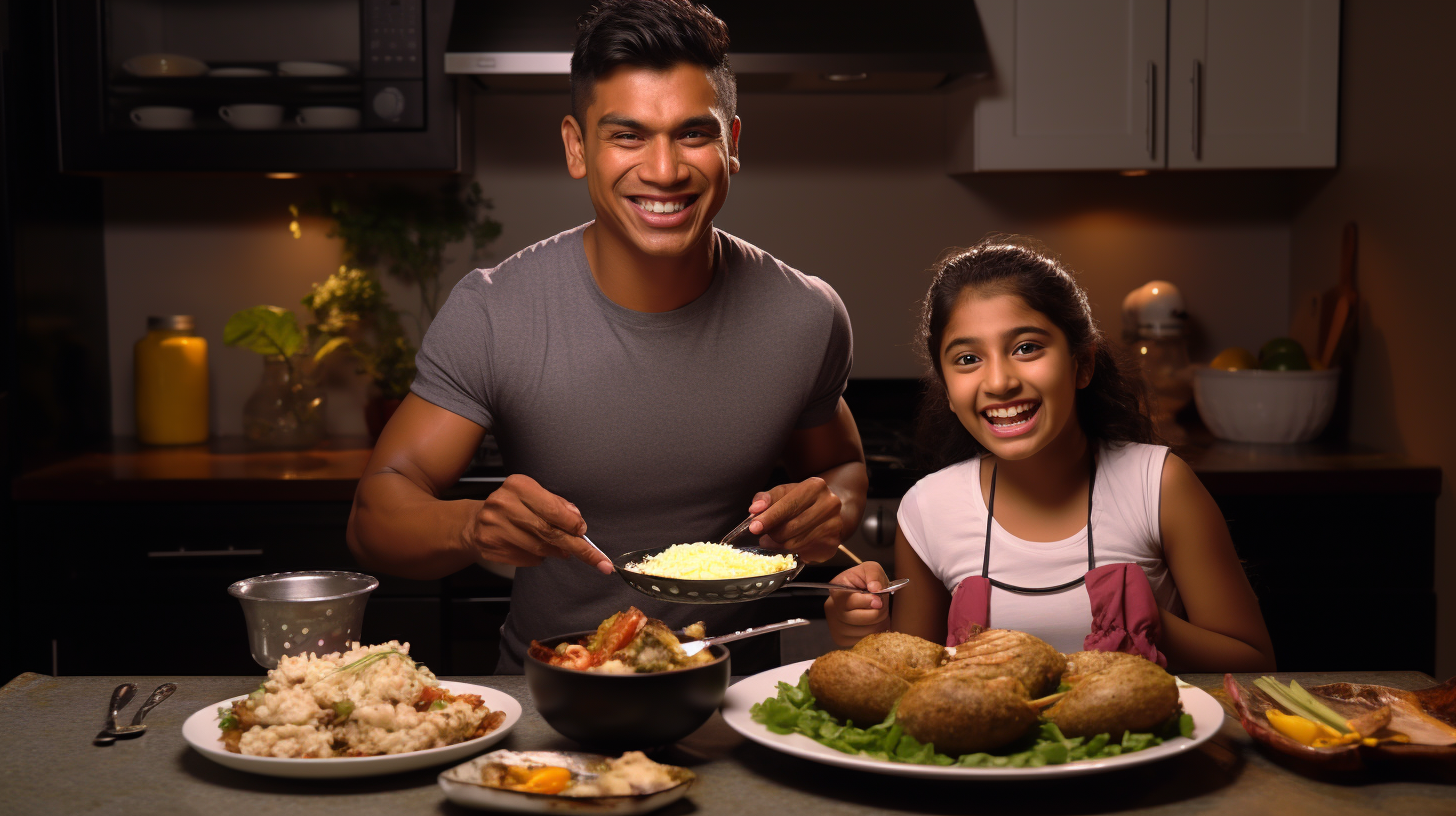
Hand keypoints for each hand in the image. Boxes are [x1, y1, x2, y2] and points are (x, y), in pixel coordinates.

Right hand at [461, 474, 612, 574]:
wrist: (475, 523)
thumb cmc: (512, 507)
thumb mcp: (533, 495)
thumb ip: (556, 504)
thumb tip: (577, 519)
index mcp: (518, 486)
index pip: (552, 509)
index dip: (572, 524)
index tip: (584, 532)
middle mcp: (503, 504)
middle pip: (548, 531)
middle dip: (576, 546)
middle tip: (597, 559)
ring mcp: (495, 527)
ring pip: (539, 548)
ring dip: (557, 552)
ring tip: (563, 550)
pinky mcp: (491, 547)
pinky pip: (527, 558)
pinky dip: (539, 558)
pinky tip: (535, 550)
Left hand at [746, 477, 843, 561]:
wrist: (828, 511)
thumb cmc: (801, 501)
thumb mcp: (784, 493)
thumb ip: (767, 498)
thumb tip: (755, 508)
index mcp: (815, 486)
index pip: (789, 505)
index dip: (769, 517)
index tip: (754, 527)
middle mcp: (829, 504)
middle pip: (791, 526)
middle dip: (772, 533)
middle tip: (764, 535)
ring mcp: (834, 525)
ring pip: (795, 542)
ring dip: (779, 543)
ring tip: (774, 540)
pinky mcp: (832, 544)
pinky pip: (802, 552)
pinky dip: (791, 550)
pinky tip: (789, 544)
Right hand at [823, 561, 891, 645]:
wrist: (864, 594)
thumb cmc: (867, 580)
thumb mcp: (872, 569)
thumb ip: (874, 575)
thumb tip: (875, 589)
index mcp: (836, 590)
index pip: (848, 601)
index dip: (866, 602)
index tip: (879, 599)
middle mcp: (831, 609)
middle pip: (855, 619)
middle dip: (876, 612)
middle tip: (882, 604)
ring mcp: (835, 626)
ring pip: (863, 632)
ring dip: (879, 623)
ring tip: (879, 612)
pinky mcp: (842, 640)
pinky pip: (864, 641)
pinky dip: (875, 633)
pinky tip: (874, 622)